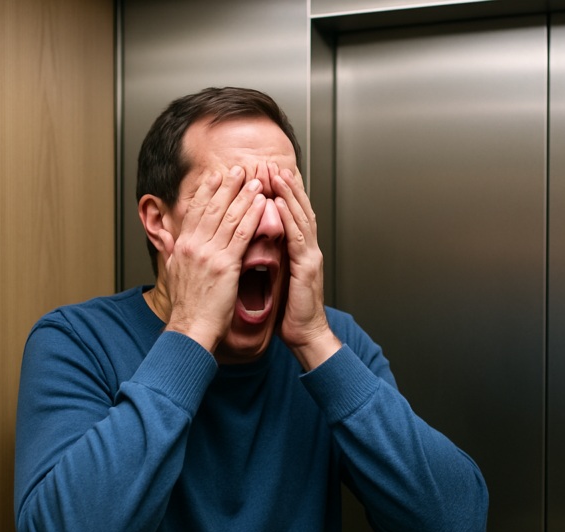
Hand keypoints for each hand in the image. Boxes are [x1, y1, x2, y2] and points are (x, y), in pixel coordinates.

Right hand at [162, 166, 266, 352]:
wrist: (191, 328)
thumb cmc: (188, 307)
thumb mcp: (174, 273)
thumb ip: (173, 253)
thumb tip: (170, 241)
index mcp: (182, 247)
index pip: (194, 211)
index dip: (207, 191)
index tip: (216, 176)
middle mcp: (193, 246)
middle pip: (212, 208)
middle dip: (227, 186)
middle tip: (239, 169)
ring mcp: (208, 254)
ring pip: (228, 217)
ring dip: (244, 196)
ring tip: (256, 181)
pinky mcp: (225, 265)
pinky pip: (241, 234)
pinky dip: (252, 216)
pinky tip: (261, 205)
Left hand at [270, 163, 341, 370]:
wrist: (305, 334)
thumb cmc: (289, 312)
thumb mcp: (276, 279)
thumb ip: (270, 258)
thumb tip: (254, 245)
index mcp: (299, 252)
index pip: (290, 216)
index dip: (281, 194)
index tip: (268, 175)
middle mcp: (307, 249)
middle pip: (298, 210)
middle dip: (286, 186)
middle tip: (272, 164)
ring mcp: (310, 256)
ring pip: (300, 217)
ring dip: (289, 194)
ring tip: (278, 174)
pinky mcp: (307, 267)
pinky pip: (297, 237)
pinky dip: (289, 218)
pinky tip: (280, 204)